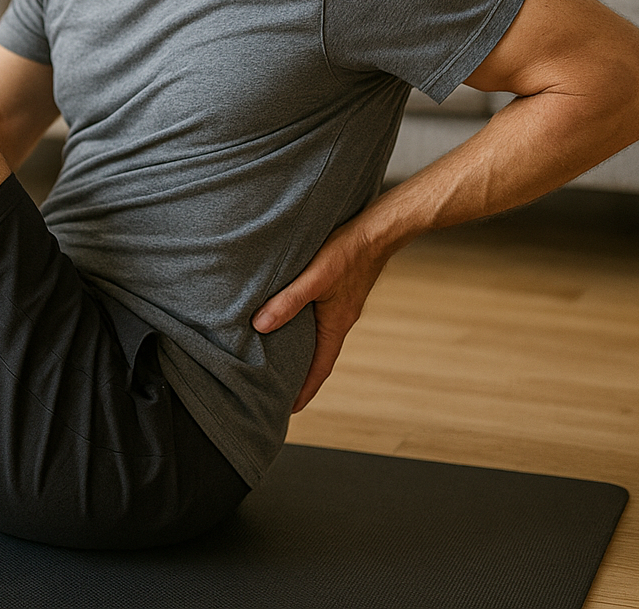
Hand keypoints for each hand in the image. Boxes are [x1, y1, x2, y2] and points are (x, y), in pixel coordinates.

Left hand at [252, 219, 390, 412]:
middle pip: (318, 357)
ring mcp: (340, 306)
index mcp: (336, 325)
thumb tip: (259, 326)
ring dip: (302, 351)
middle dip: (301, 376)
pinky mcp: (338, 292)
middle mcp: (340, 320)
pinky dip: (305, 329)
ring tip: (280, 360)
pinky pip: (318, 319)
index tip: (290, 410)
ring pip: (317, 337)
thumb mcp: (314, 278)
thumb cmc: (348, 252)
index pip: (320, 368)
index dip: (304, 389)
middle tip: (279, 391)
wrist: (378, 229)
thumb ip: (288, 301)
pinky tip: (291, 321)